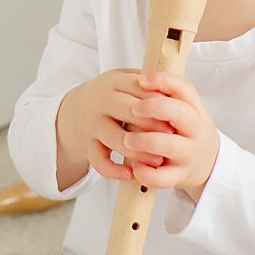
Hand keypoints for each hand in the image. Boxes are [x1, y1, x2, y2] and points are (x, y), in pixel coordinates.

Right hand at [56, 68, 177, 188]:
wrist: (78, 109)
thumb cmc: (113, 95)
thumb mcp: (127, 80)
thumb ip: (149, 83)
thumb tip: (176, 94)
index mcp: (114, 81)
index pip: (138, 87)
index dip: (158, 100)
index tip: (175, 112)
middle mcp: (101, 101)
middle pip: (127, 110)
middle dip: (151, 123)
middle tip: (171, 134)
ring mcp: (93, 124)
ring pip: (115, 138)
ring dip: (138, 151)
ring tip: (158, 160)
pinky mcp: (87, 145)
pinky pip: (98, 160)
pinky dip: (113, 170)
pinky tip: (130, 174)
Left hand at [120, 70, 220, 204]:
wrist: (209, 162)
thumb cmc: (187, 130)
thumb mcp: (186, 108)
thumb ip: (167, 94)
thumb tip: (141, 79)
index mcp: (195, 109)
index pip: (184, 88)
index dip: (162, 81)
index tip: (142, 80)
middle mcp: (195, 130)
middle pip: (178, 113)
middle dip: (154, 108)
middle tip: (132, 109)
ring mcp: (189, 154)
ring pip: (169, 145)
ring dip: (145, 141)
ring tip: (127, 139)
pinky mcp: (180, 176)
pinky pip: (162, 177)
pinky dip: (146, 173)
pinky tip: (135, 167)